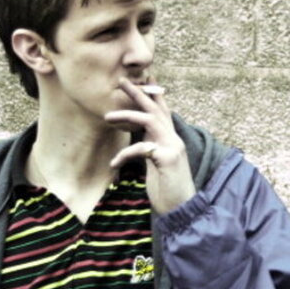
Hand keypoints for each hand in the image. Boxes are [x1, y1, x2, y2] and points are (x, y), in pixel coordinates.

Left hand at [105, 77, 195, 214]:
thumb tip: (142, 141)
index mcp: (171, 140)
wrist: (182, 210)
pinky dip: (125, 154)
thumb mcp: (157, 165)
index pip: (162, 112)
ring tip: (107, 116)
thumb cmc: (168, 189)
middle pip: (156, 109)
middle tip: (122, 81)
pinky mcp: (167, 160)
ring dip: (127, 115)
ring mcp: (172, 148)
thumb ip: (152, 150)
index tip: (145, 79)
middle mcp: (174, 140)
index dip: (154, 95)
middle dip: (139, 93)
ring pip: (150, 121)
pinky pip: (142, 149)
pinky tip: (113, 164)